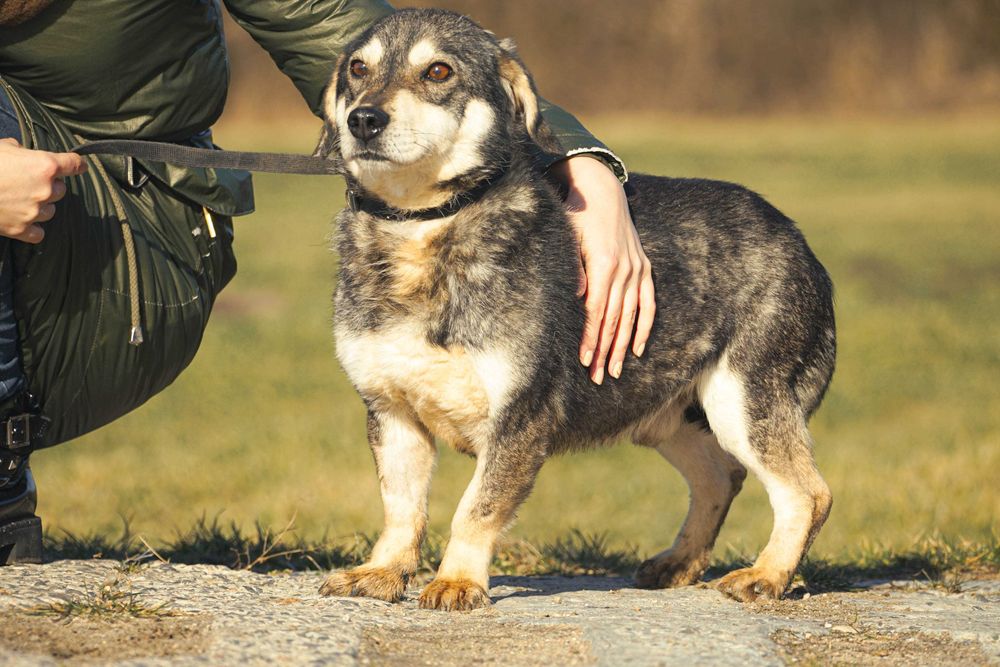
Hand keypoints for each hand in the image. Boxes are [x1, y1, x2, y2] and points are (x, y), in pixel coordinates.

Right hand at [0, 138, 86, 242]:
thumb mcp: (2, 147)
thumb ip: (19, 150)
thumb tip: (22, 152)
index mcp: (45, 165)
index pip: (74, 164)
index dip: (77, 164)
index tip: (79, 165)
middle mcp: (45, 190)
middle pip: (61, 190)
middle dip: (49, 186)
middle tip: (27, 182)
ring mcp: (34, 211)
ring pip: (50, 211)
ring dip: (40, 206)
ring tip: (19, 200)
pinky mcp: (21, 229)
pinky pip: (38, 233)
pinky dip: (32, 227)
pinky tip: (21, 220)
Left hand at [550, 155, 654, 383]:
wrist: (603, 191)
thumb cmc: (577, 216)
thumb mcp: (568, 238)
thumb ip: (573, 269)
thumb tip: (579, 300)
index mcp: (604, 263)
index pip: (597, 311)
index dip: (590, 337)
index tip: (583, 360)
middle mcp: (624, 269)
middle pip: (614, 319)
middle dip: (604, 350)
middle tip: (596, 377)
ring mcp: (637, 270)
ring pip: (631, 316)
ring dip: (622, 346)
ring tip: (613, 371)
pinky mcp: (644, 268)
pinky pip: (648, 303)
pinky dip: (644, 327)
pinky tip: (636, 349)